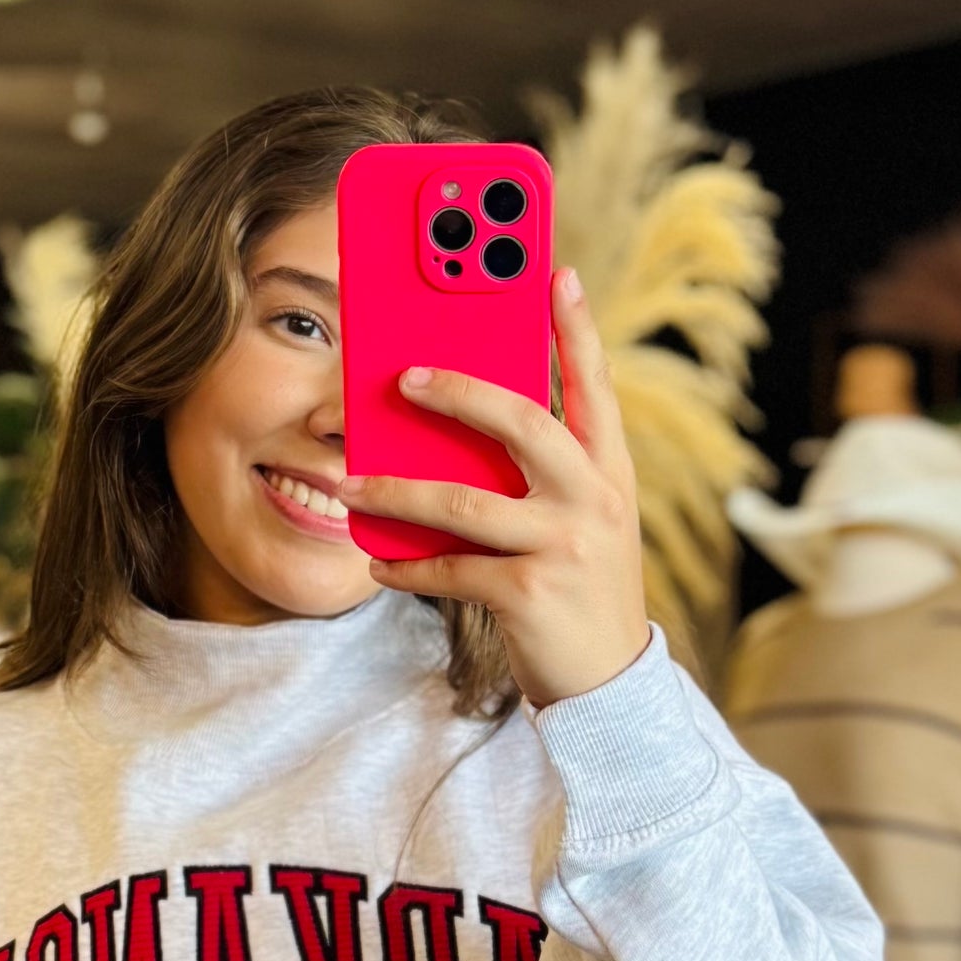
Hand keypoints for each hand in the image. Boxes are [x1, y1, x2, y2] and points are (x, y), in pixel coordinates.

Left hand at [335, 267, 649, 707]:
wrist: (611, 687)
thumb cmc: (582, 593)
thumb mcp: (582, 524)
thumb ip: (541, 478)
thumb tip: (457, 437)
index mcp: (607, 472)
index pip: (595, 387)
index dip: (576, 330)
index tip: (557, 272)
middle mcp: (592, 499)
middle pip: (522, 424)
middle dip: (461, 392)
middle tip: (407, 375)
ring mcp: (563, 545)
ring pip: (465, 502)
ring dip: (397, 492)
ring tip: (349, 486)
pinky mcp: (530, 594)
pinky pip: (452, 569)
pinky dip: (408, 566)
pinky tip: (378, 562)